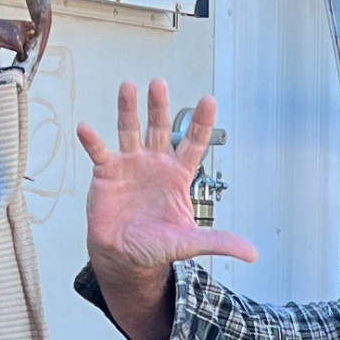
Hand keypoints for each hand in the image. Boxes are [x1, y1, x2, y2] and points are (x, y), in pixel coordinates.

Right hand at [77, 80, 256, 305]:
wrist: (124, 256)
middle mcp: (155, 163)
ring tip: (128, 87)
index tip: (209, 100)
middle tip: (159, 83)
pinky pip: (99, 152)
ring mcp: (130, 165)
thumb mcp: (190, 243)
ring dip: (128, 110)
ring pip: (129, 131)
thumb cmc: (157, 245)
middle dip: (159, 106)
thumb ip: (218, 242)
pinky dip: (92, 140)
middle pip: (159, 128)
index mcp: (178, 175)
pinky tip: (86, 128)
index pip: (193, 144)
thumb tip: (252, 253)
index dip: (201, 122)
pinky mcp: (106, 174)